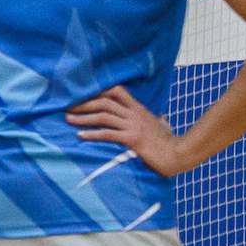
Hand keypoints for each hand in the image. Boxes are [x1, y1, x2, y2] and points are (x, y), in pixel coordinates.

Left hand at [69, 85, 190, 174]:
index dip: (98, 90)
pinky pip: (108, 134)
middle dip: (84, 103)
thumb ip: (159, 121)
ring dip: (83, 118)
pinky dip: (92, 134)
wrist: (178, 154)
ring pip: (103, 117)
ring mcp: (133, 126)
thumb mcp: (163, 126)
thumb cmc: (169, 142)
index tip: (82, 94)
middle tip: (67, 106)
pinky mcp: (132, 140)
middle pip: (105, 103)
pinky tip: (80, 136)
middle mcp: (135, 114)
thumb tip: (162, 119)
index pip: (117, 92)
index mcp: (139, 109)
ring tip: (68, 119)